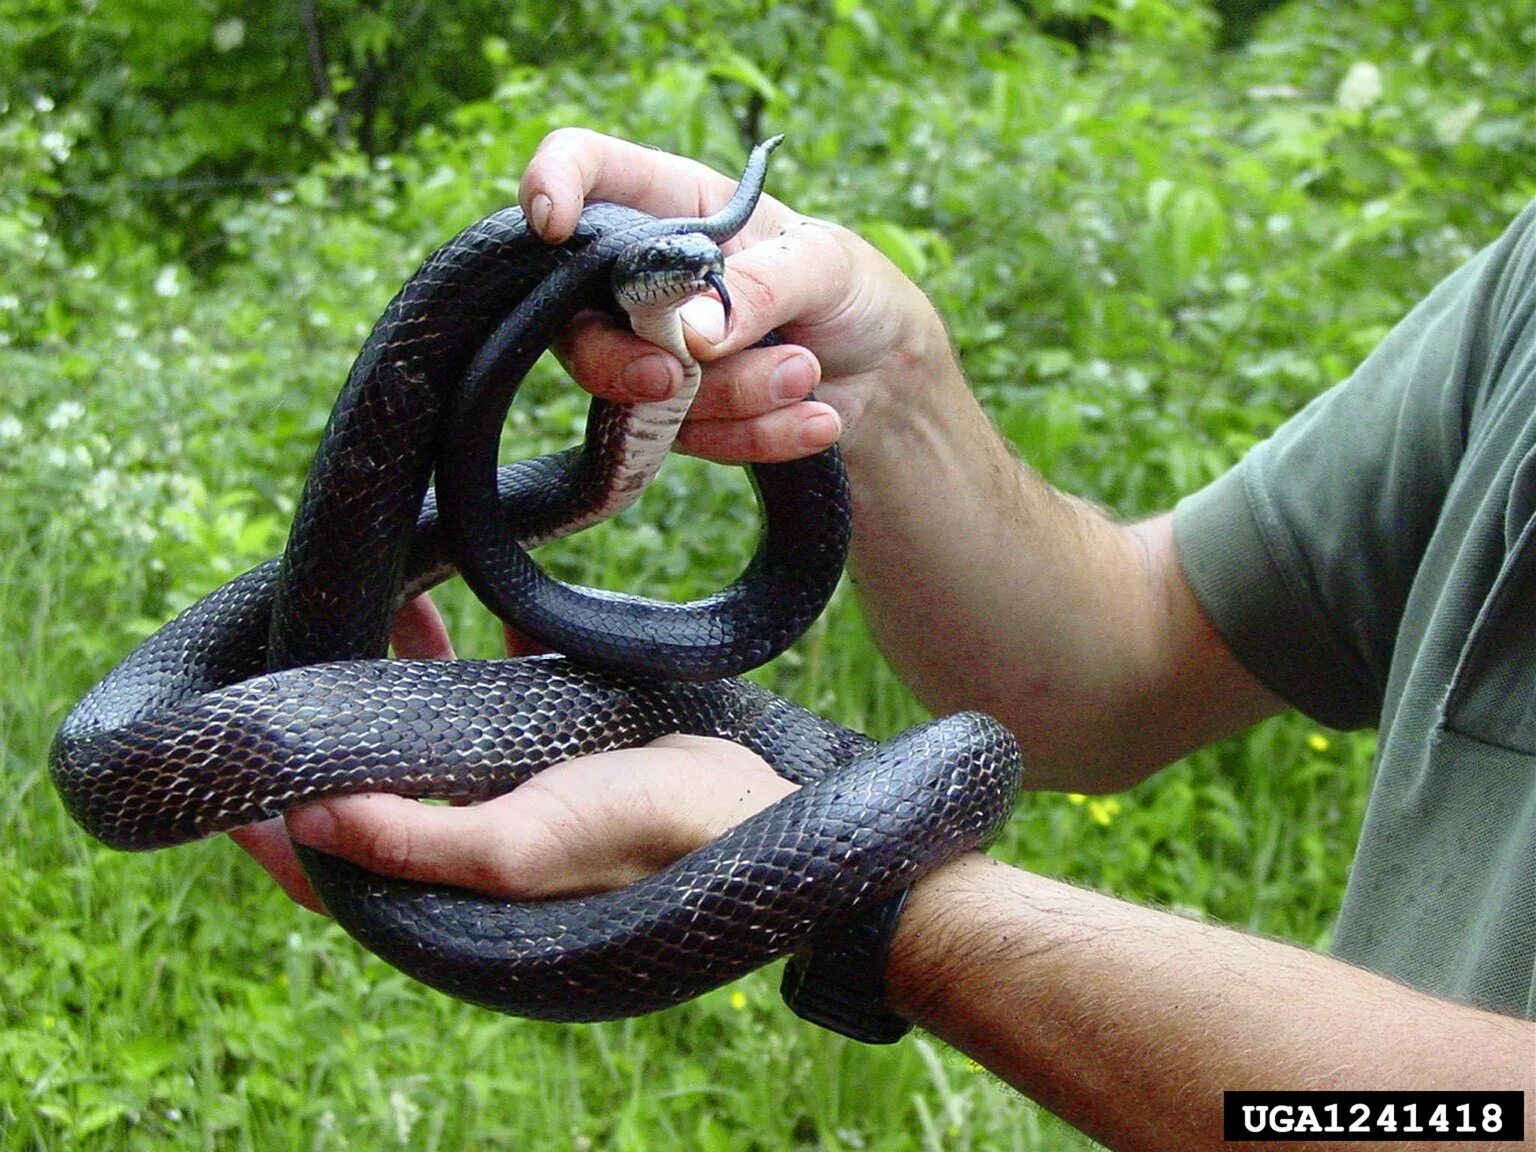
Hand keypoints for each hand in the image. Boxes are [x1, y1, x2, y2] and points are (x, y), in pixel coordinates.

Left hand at [230, 595, 794, 912]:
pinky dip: (484, 645)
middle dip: (339, 717)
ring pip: (434, 729)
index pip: (332, 865)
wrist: (748, 805)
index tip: (234, 758)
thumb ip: (410, 839)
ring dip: (406, 670)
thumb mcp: (516, 847)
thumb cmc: (635, 839)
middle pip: (376, 780)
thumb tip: (297, 821)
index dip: (274, 825)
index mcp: (449, 884)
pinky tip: (472, 594)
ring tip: (390, 604)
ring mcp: (516, 785)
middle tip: (309, 645)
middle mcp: (471, 837)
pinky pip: (505, 689)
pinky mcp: (561, 741)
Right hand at [520, 128, 955, 463]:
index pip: (586, 168)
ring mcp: (651, 352)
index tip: (552, 223)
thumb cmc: (851, 292)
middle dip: (620, 361)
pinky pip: (691, 440)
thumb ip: (762, 287)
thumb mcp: (825, 267)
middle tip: (679, 375)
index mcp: (670, 205)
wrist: (887, 383)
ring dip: (734, 395)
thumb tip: (692, 335)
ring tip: (806, 374)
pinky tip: (816, 421)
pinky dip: (758, 434)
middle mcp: (641, 278)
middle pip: (572, 320)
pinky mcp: (677, 418)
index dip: (553, 183)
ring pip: (642, 394)